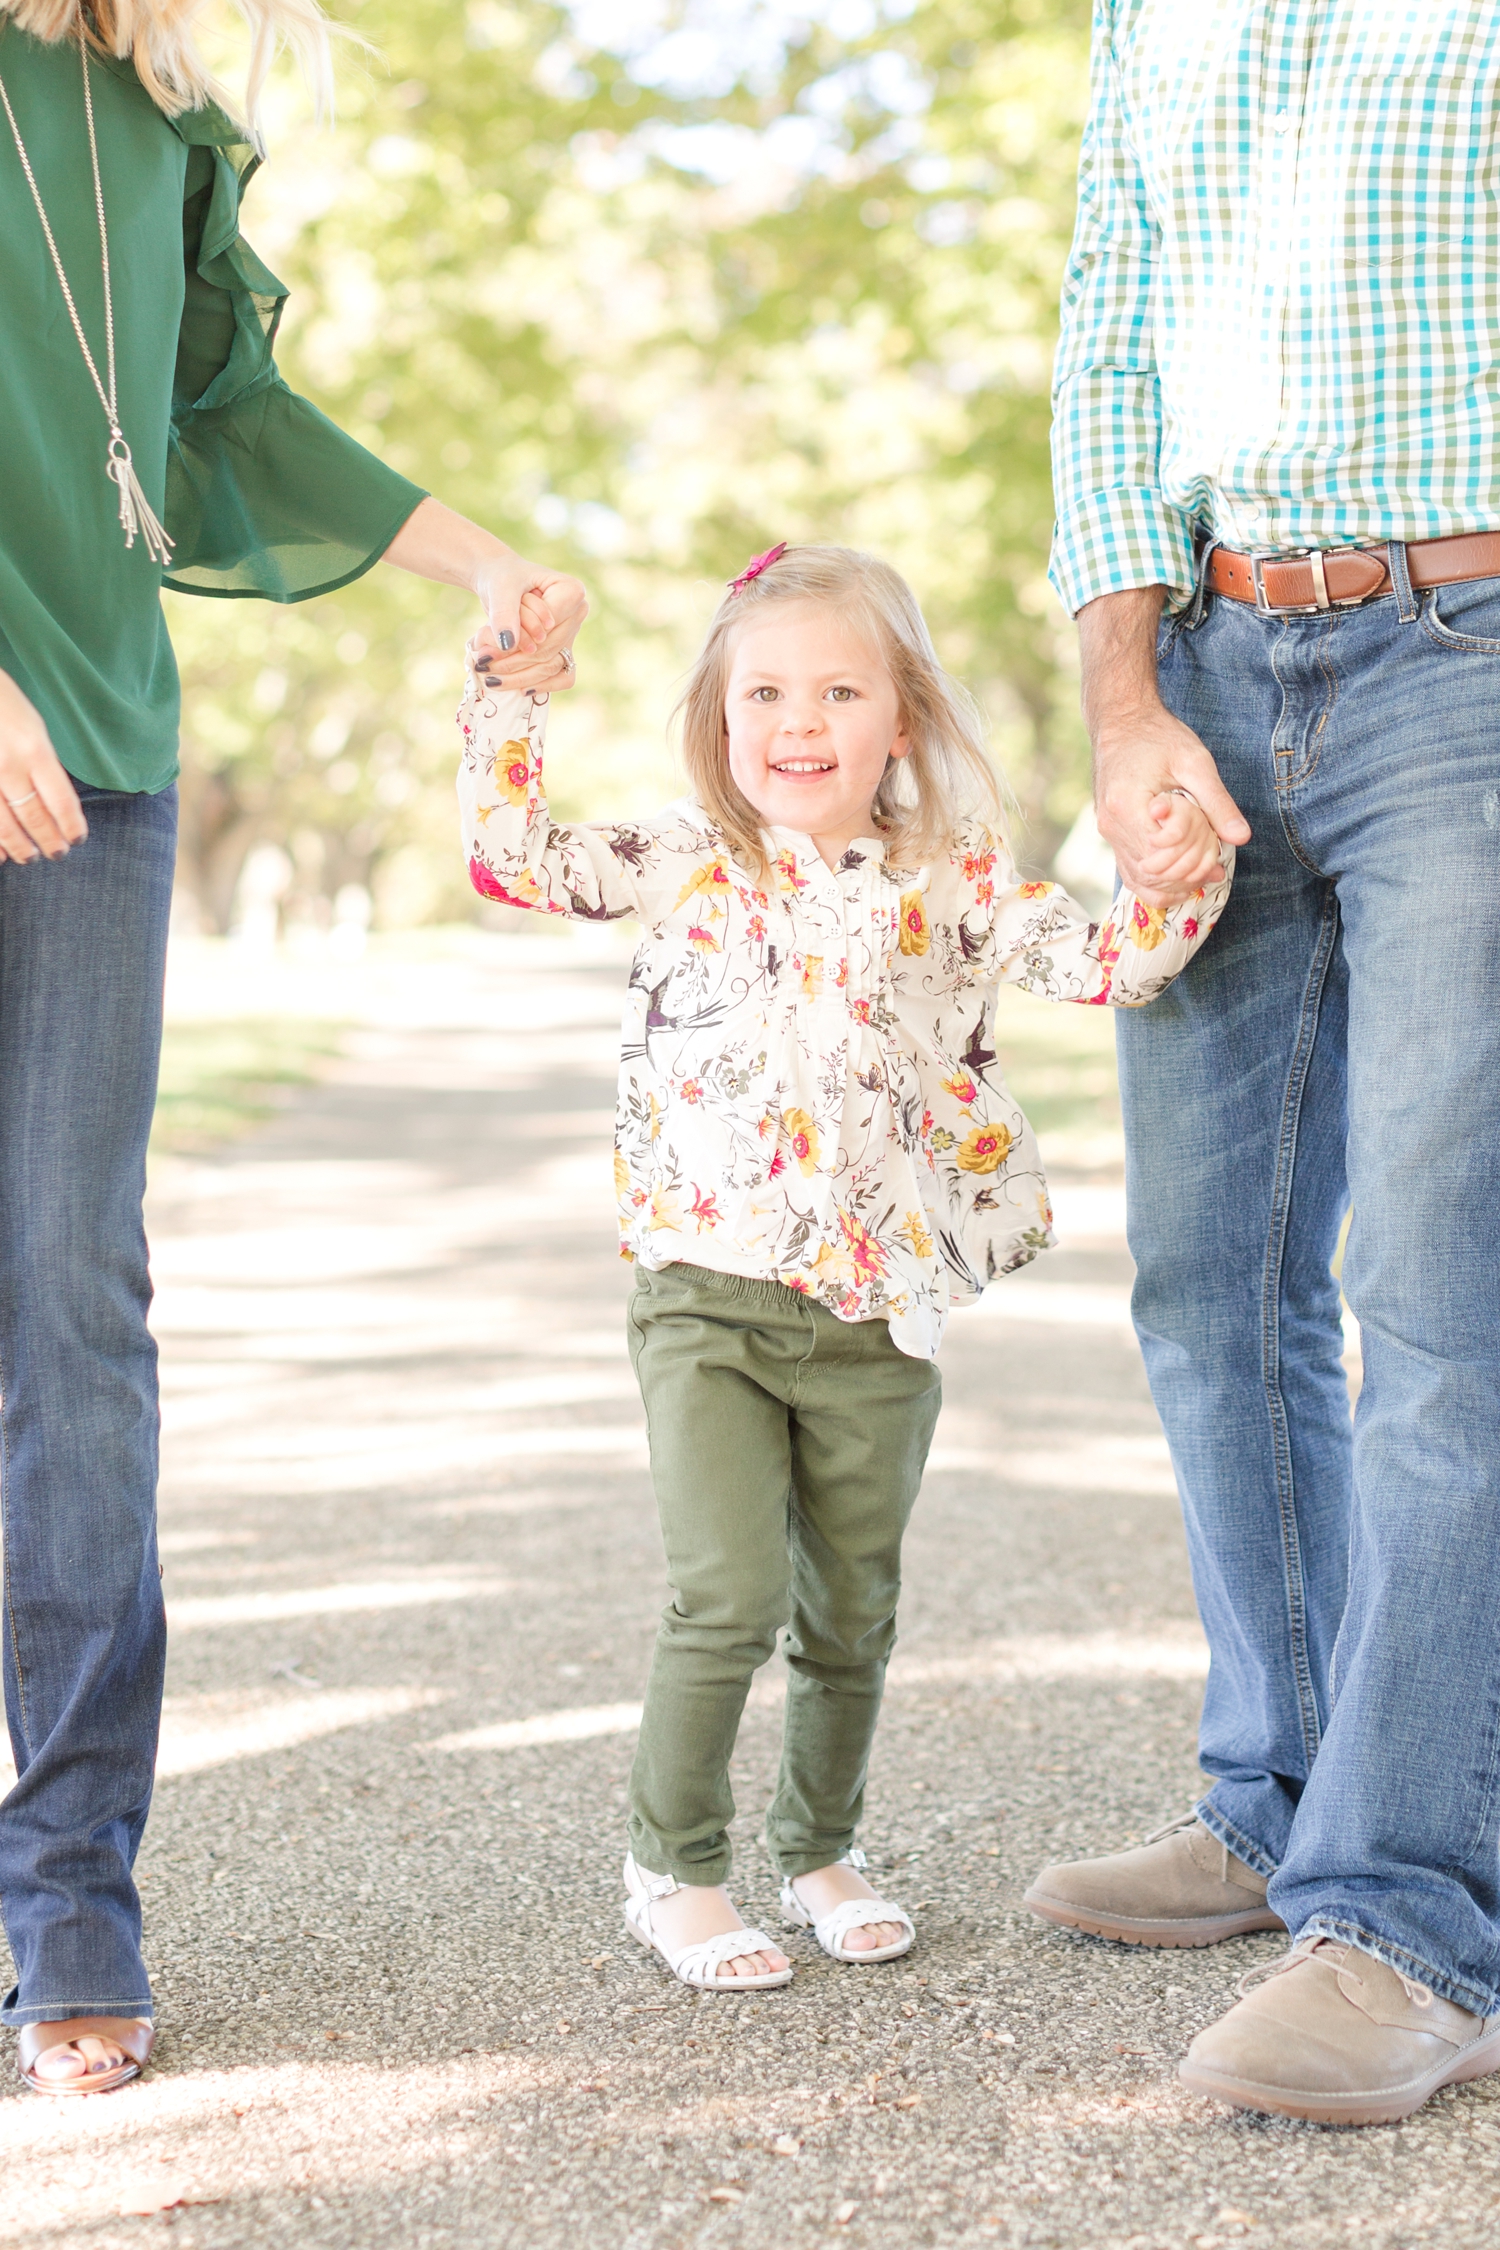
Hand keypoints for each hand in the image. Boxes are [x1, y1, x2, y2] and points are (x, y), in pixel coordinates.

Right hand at [0, 670, 86, 862]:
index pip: (61, 801)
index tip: (77, 839)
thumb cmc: (5, 706)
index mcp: (34, 750)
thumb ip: (44, 766)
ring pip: (4, 825)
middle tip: (57, 855)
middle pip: (34, 817)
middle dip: (48, 841)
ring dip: (20, 847)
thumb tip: (56, 805)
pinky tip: (0, 855)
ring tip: (29, 858)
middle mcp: (9, 766)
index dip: (71, 827)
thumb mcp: (34, 728)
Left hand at [382, 498, 587, 687]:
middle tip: (482, 666)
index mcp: (572, 592)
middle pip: (548, 649)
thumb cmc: (503, 578)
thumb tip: (508, 644)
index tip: (486, 653)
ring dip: (520, 677)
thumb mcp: (500, 589)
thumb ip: (504, 613)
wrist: (501, 581)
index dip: (520, 643)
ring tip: (490, 679)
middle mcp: (578, 614)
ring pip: (551, 666)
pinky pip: (561, 676)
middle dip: (514, 663)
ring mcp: (572, 634)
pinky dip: (541, 685)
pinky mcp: (564, 649)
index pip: (548, 628)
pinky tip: (519, 689)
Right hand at [1094, 706, 1247, 902]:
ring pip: (1145, 882)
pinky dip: (1162, 883)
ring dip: (1180, 879)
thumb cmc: (1158, 736)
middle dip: (1192, 866)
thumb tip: (1241, 837)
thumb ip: (1217, 803)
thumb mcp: (1196, 762)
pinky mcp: (1113, 838)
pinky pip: (1134, 876)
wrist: (1122, 722)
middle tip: (1213, 846)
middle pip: (1157, 872)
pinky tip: (1186, 876)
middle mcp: (1113, 826)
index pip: (1166, 852)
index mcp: (1128, 805)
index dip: (1195, 847)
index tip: (1207, 825)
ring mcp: (1110, 835)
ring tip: (1206, 864)